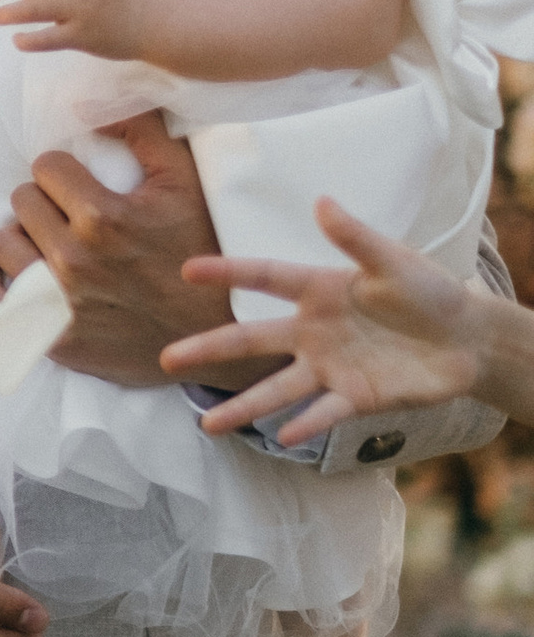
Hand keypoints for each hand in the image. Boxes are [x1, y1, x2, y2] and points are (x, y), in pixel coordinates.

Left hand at [0, 111, 277, 392]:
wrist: (213, 331)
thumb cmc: (200, 249)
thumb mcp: (184, 181)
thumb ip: (142, 129)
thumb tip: (90, 98)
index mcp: (103, 217)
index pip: (46, 167)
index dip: (63, 173)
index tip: (79, 186)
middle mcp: (74, 260)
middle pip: (22, 203)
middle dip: (44, 203)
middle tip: (67, 217)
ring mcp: (57, 303)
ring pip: (3, 245)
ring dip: (22, 239)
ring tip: (48, 244)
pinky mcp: (48, 338)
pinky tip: (5, 274)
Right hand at [164, 196, 524, 437]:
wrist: (468, 340)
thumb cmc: (430, 292)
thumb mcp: (395, 261)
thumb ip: (356, 238)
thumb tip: (321, 201)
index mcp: (321, 290)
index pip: (266, 277)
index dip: (229, 273)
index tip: (188, 270)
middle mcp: (314, 331)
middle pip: (253, 341)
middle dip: (210, 349)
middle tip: (169, 359)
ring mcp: (331, 367)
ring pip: (277, 389)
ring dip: (244, 407)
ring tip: (207, 425)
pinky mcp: (355, 398)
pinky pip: (323, 413)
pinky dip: (306, 423)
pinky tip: (283, 435)